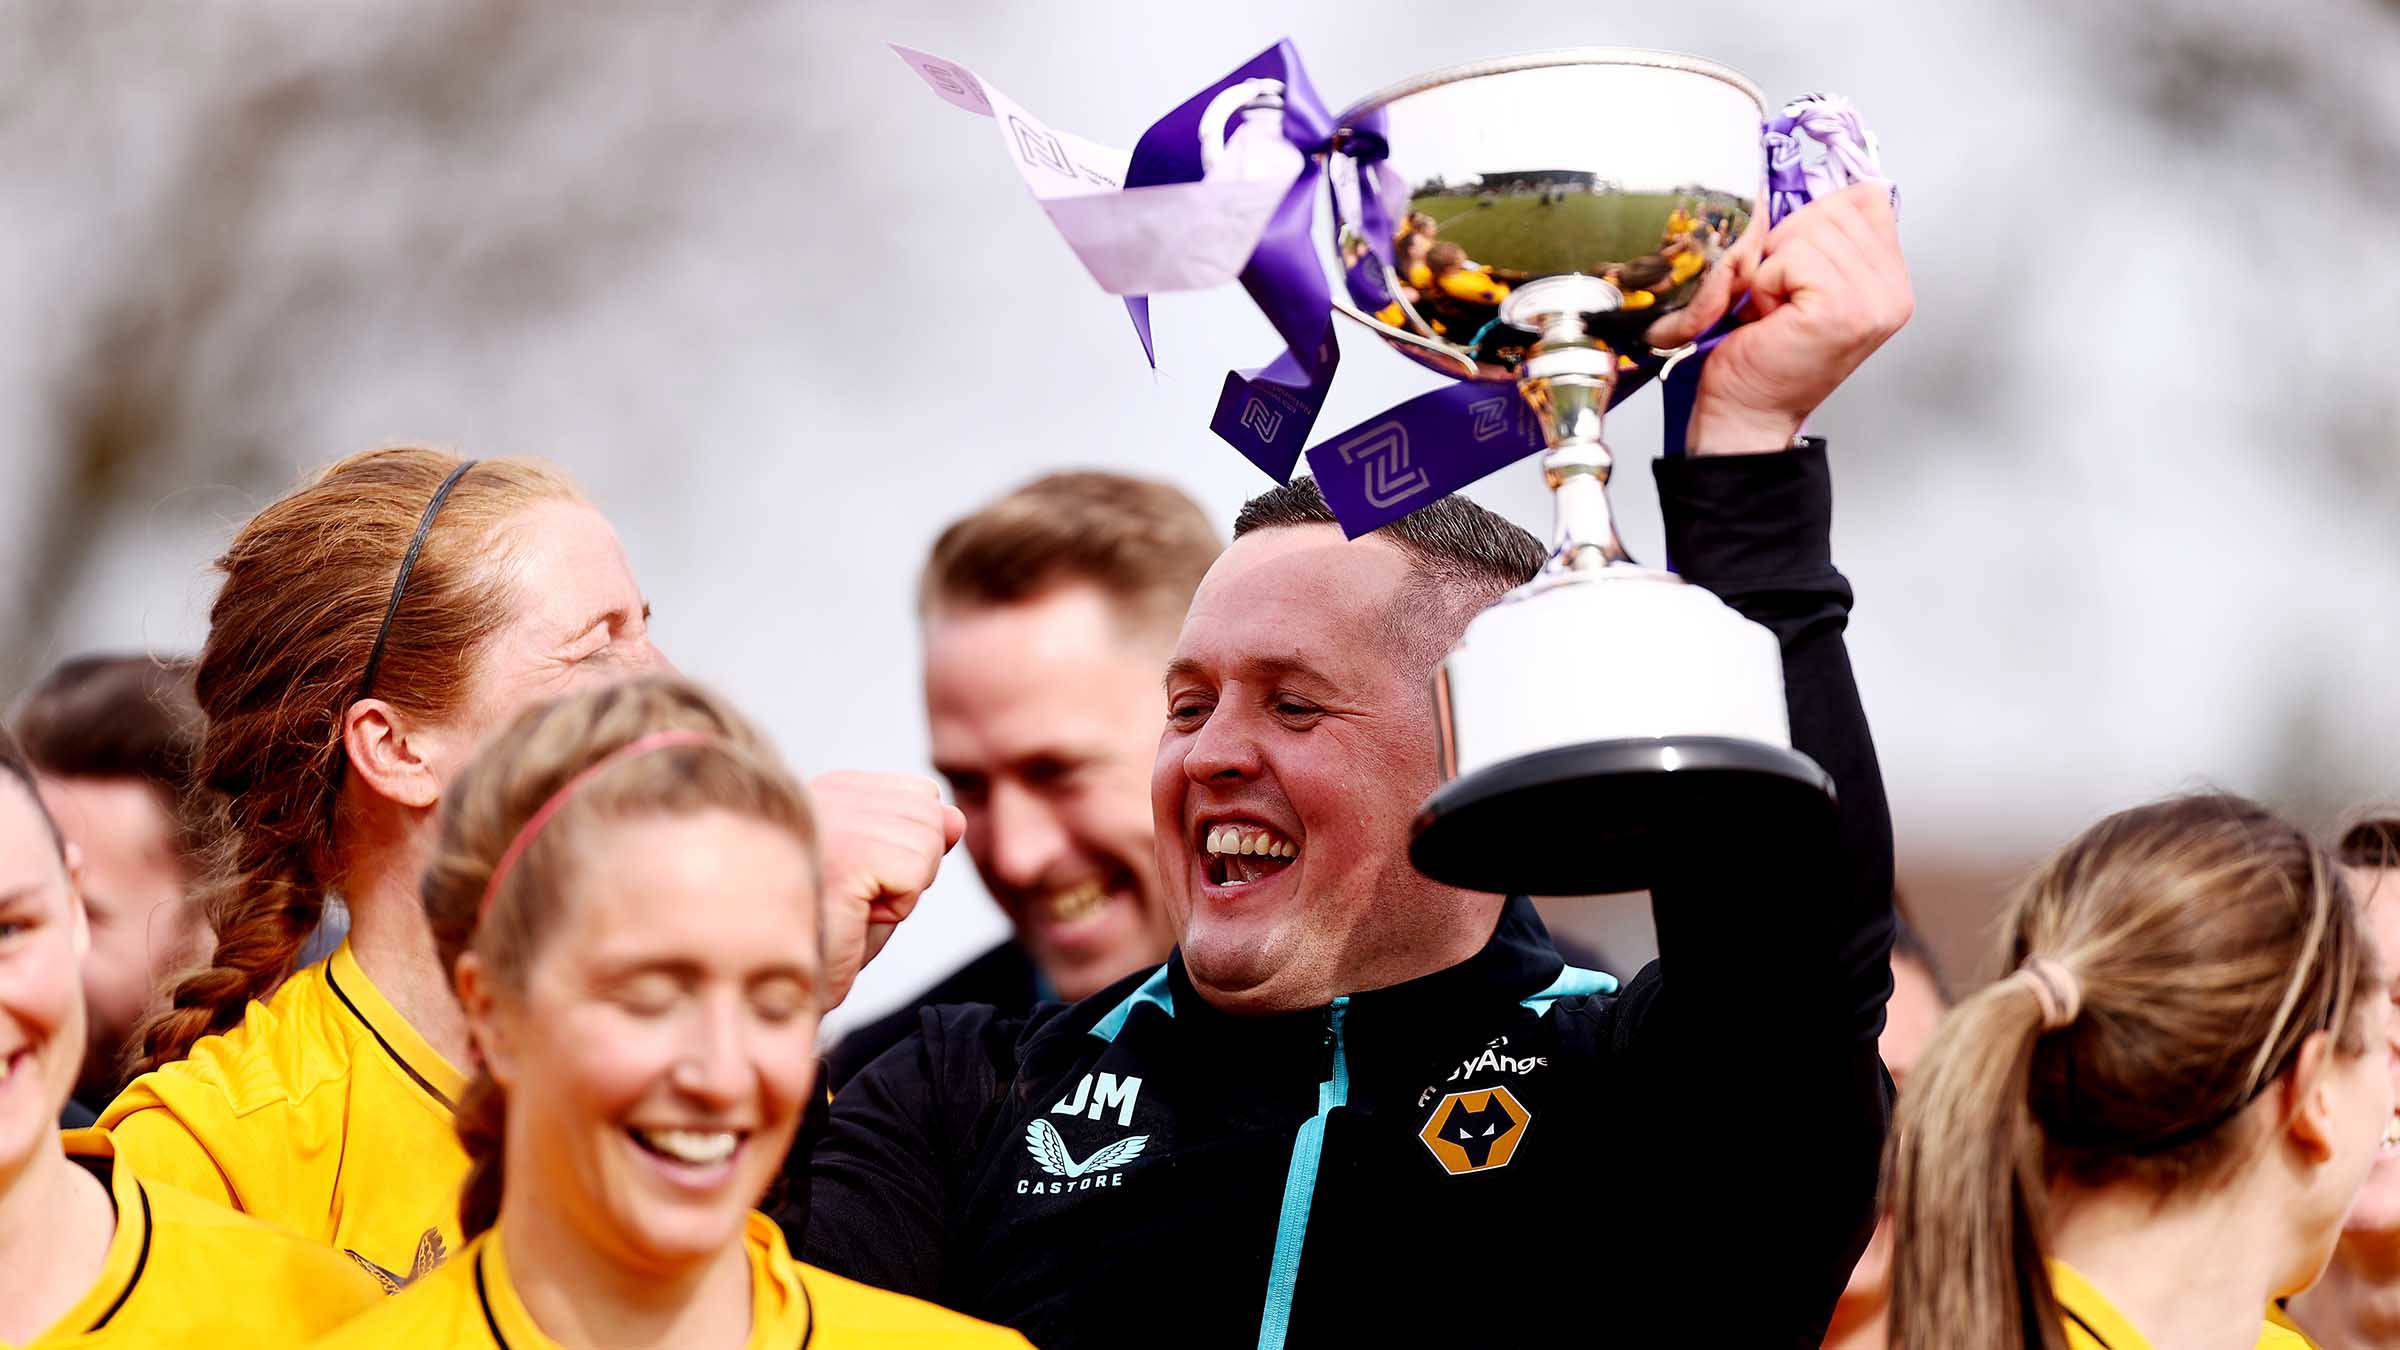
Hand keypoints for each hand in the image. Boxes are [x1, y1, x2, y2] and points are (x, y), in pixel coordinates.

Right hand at [806, 770, 966, 1010]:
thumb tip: (956, 817)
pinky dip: (895, 909)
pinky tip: (851, 918)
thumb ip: (919, 845)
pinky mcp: (844, 854)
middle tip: (857, 902)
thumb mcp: (880, 884)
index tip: (860, 882)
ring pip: (929, 842)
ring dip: (902, 892)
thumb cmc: (822, 937)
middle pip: (930, 815)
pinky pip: (915, 875)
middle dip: (911, 870)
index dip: (908, 852)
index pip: (921, 797)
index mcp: (833, 790)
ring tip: (850, 910)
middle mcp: (827, 791)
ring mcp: (831, 817)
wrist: (771, 992)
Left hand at [1681, 183, 1911, 454]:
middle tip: (1780, 297)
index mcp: (1894, 278)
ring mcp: (1872, 301)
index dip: (1814, 223)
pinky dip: (1765, 284)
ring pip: (1808, 233)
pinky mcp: (1840, 310)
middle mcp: (1894, 290)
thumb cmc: (1765, 350)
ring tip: (1774, 310)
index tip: (1798, 273)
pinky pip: (1790, 258)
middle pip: (1833, 209)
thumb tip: (1815, 179)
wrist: (1746, 412)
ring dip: (1772, 269)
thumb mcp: (1809, 280)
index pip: (1864, 198)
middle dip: (1787, 246)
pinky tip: (1768, 318)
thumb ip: (1828, 236)